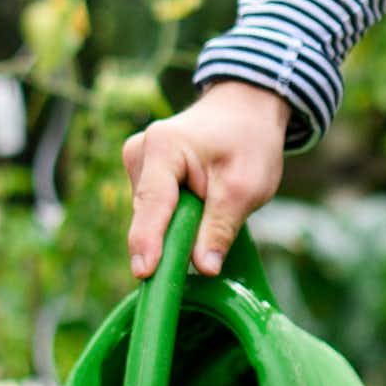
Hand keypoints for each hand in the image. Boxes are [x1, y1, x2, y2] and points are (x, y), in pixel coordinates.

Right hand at [122, 79, 289, 281]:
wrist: (245, 111)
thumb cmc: (249, 142)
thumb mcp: (247, 186)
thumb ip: (222, 227)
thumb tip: (204, 268)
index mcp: (164, 146)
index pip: (154, 203)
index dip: (149, 241)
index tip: (145, 273)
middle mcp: (140, 152)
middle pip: (150, 215)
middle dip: (173, 238)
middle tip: (207, 252)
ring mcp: (137, 163)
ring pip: (153, 217)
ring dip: (179, 226)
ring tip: (211, 207)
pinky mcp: (142, 174)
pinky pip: (156, 212)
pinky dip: (177, 219)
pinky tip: (199, 206)